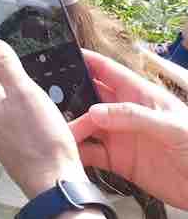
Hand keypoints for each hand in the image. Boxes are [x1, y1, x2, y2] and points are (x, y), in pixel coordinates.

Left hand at [0, 40, 87, 198]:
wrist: (54, 183)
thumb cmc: (41, 137)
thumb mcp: (26, 93)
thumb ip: (7, 67)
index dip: (1, 55)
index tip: (18, 48)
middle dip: (12, 76)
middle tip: (35, 69)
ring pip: (7, 105)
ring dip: (22, 95)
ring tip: (43, 90)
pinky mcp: (12, 148)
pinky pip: (17, 122)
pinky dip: (29, 114)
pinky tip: (45, 115)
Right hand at [69, 49, 187, 210]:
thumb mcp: (170, 126)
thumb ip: (133, 116)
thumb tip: (95, 111)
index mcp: (139, 95)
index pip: (107, 71)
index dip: (85, 61)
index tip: (60, 57)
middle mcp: (125, 114)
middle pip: (89, 98)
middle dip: (68, 98)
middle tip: (48, 103)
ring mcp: (121, 137)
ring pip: (86, 126)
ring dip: (71, 128)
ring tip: (58, 133)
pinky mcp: (119, 161)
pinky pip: (92, 154)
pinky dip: (78, 153)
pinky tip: (68, 153)